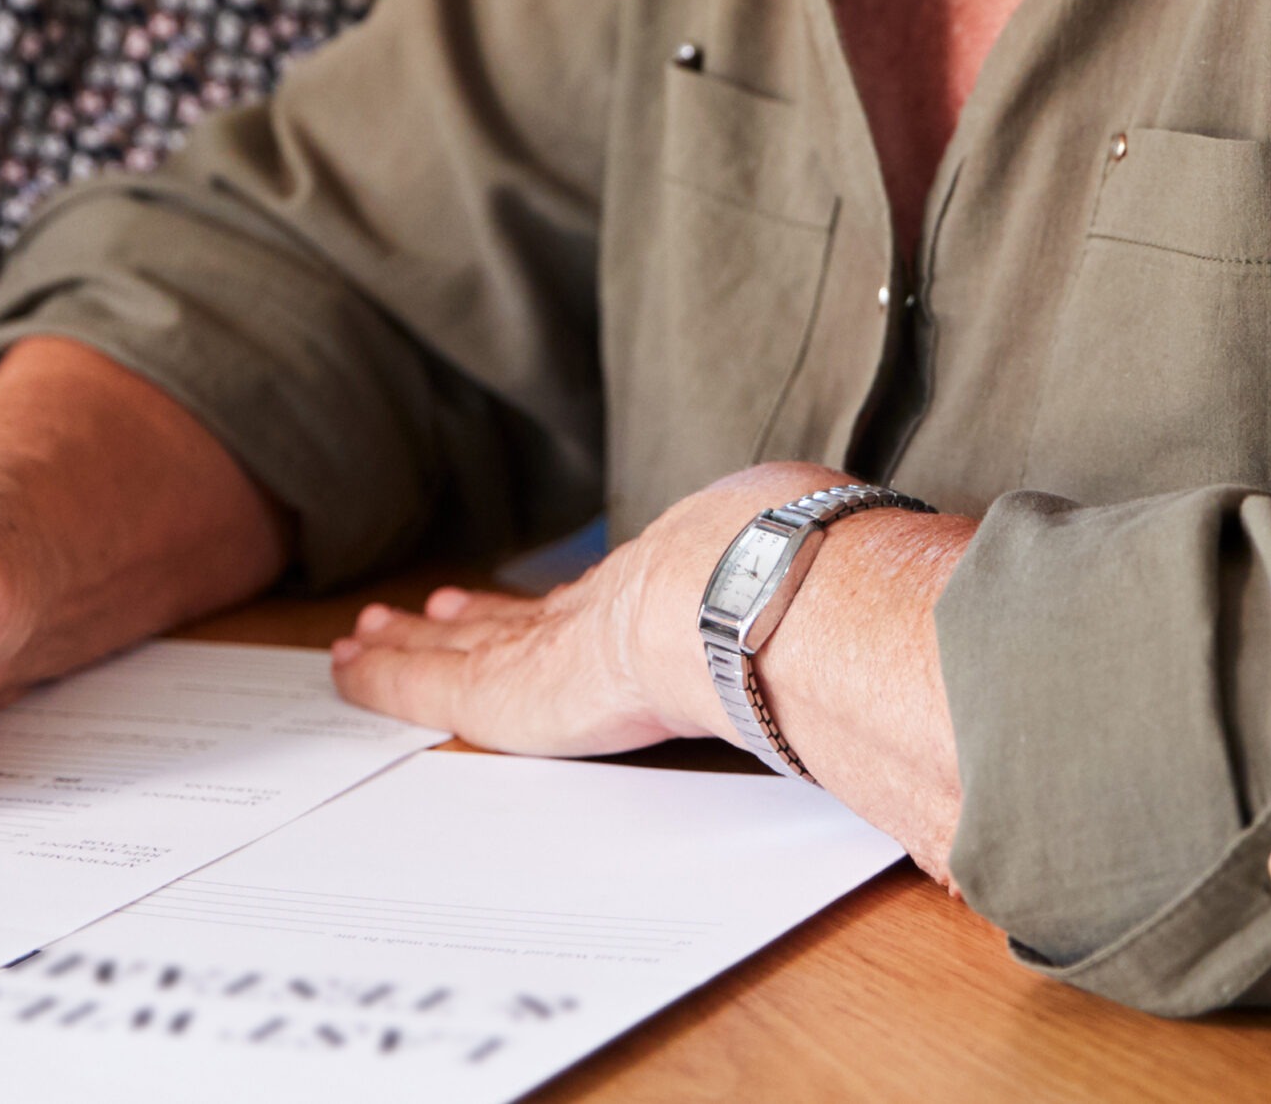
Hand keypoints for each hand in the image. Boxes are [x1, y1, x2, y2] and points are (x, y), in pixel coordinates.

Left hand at [330, 462, 853, 755]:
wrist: (762, 595)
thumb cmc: (802, 585)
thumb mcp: (817, 580)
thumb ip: (835, 608)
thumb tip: (922, 620)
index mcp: (668, 595)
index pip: (594, 610)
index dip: (549, 606)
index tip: (509, 595)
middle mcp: (602, 614)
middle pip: (517, 621)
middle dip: (464, 619)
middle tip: (411, 611)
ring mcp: (554, 647)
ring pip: (462, 648)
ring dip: (410, 645)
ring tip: (365, 634)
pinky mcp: (516, 690)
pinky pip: (432, 684)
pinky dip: (388, 678)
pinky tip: (347, 670)